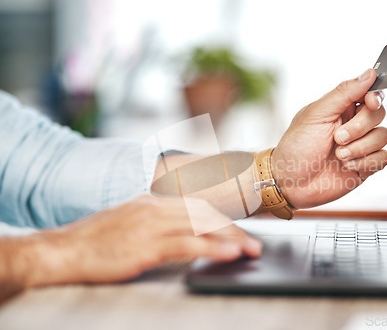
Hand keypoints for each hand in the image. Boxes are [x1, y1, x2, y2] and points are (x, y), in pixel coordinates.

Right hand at [16, 195, 261, 287]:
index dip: (222, 217)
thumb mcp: (128, 221)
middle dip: (234, 228)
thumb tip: (179, 229)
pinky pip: (187, 244)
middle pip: (205, 214)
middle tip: (254, 243)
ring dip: (231, 238)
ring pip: (201, 226)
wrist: (62, 250)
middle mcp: (155, 208)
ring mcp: (150, 225)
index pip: (197, 206)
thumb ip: (154, 221)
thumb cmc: (94, 240)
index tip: (240, 228)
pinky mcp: (145, 246)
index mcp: (152, 201)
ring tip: (251, 249)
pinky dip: (212, 248)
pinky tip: (228, 253)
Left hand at [272, 69, 386, 208]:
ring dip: (361, 147)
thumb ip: (343, 93)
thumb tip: (369, 73)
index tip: (370, 102)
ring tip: (339, 155)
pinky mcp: (366, 165)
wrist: (290, 182)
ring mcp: (361, 145)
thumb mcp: (316, 115)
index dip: (375, 96)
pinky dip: (367, 161)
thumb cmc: (296, 147)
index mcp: (341, 108)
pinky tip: (347, 165)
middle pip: (379, 114)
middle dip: (360, 127)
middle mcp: (354, 124)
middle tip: (338, 138)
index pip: (369, 93)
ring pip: (383, 136)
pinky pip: (383, 157)